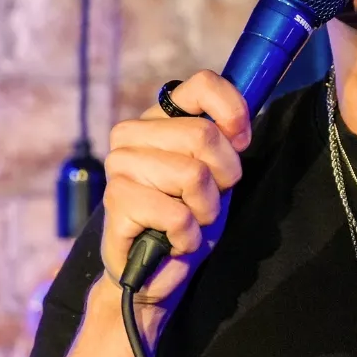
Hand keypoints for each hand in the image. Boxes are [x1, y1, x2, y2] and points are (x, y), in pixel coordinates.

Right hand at [100, 71, 251, 307]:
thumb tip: (238, 123)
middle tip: (207, 199)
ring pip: (192, 175)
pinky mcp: (116, 200)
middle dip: (223, 177)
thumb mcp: (215, 171)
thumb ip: (223, 139)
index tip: (241, 143)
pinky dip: (188, 236)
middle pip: (203, 135)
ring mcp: (119, 165)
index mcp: (158, 117)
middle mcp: (131, 132)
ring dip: (205, 210)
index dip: (232, 113)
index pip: (202, 84)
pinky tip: (173, 240)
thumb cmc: (186, 215)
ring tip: (189, 220)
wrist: (154, 272)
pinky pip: (177, 214)